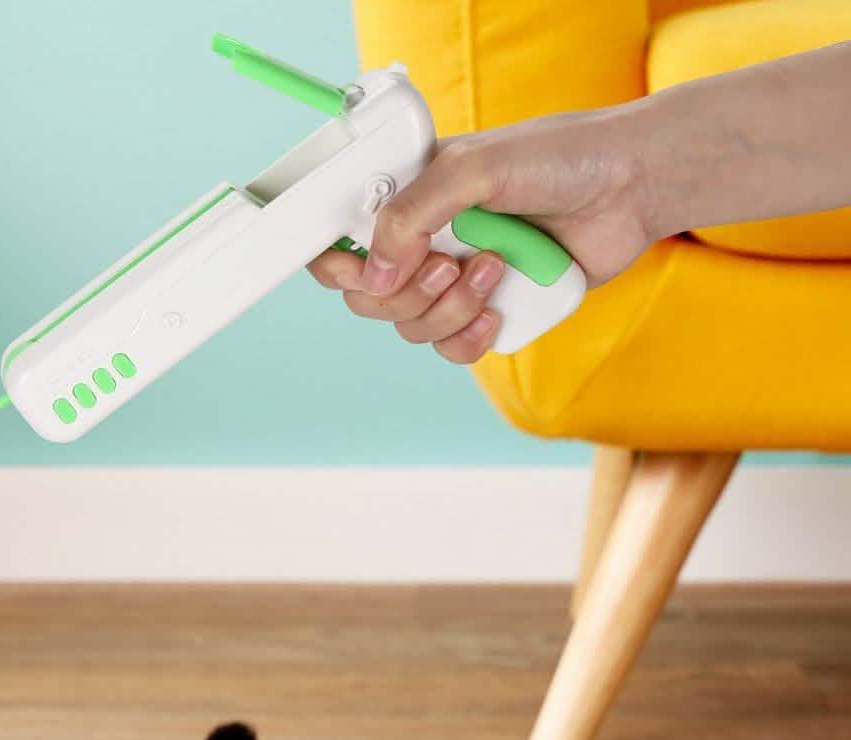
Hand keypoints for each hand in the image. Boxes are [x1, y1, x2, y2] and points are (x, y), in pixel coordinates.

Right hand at [308, 105, 654, 362]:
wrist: (631, 187)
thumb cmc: (561, 158)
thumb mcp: (476, 168)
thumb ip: (413, 213)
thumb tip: (375, 275)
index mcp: (408, 200)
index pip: (341, 244)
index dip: (339, 266)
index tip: (364, 268)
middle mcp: (424, 242)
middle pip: (369, 298)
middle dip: (406, 291)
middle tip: (449, 263)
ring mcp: (454, 281)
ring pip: (410, 328)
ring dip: (449, 308)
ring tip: (494, 268)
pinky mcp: (487, 312)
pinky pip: (451, 349)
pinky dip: (470, 337)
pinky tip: (498, 308)